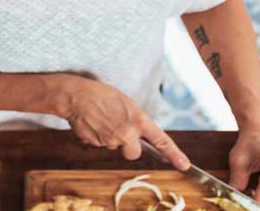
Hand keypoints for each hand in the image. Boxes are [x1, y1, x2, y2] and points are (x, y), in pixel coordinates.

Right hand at [55, 74, 190, 170]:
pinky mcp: (96, 144)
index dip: (174, 154)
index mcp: (138, 119)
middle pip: (133, 154)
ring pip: (114, 147)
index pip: (160, 140)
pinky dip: (97, 137)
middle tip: (119, 131)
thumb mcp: (125, 102)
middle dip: (128, 147)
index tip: (184, 165)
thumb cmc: (100, 94)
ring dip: (110, 138)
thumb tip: (136, 133)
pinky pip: (100, 145)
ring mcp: (111, 140)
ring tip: (101, 119)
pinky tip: (92, 123)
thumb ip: (134, 119)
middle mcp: (126, 133)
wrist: (75, 96)